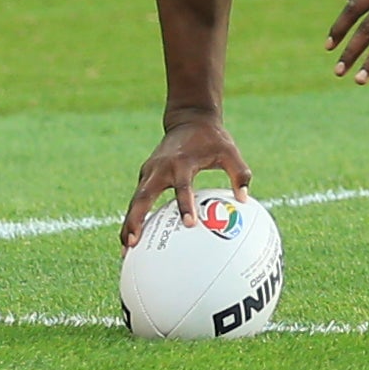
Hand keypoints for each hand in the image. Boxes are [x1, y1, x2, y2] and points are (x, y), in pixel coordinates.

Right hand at [121, 112, 251, 248]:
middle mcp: (161, 168)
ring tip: (125, 250)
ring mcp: (150, 171)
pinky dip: (132, 217)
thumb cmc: (212, 138)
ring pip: (135, 200)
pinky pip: (137, 198)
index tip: (189, 224)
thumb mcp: (229, 151)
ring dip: (128, 223)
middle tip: (132, 243)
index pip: (182, 186)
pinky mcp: (146, 175)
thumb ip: (239, 173)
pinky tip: (131, 239)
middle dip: (136, 220)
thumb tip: (244, 199)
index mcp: (181, 163)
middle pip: (143, 197)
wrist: (189, 119)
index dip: (185, 204)